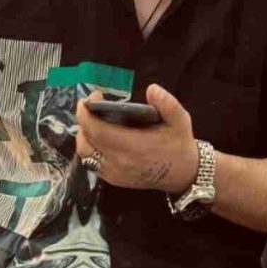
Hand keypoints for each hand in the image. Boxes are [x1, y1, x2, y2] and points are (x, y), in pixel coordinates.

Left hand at [75, 83, 198, 192]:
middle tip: (89, 104)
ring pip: (85, 153)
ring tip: (91, 118)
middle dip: (83, 119)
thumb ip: (167, 103)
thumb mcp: (180, 120)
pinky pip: (91, 162)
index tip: (88, 99)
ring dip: (83, 134)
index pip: (99, 132)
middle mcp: (120, 163)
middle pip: (87, 141)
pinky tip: (97, 134)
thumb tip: (151, 89)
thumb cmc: (178, 144)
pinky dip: (89, 146)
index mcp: (135, 147)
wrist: (183, 174)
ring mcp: (115, 173)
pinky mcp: (113, 179)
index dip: (87, 116)